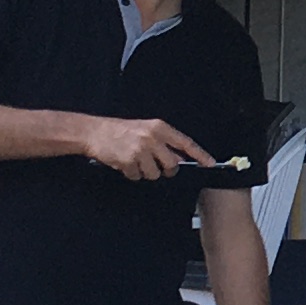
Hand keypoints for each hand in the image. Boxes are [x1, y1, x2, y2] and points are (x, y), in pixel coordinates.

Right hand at [76, 115, 212, 180]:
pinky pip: (137, 177)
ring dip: (145, 172)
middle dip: (165, 169)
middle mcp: (152, 138)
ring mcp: (141, 150)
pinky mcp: (129, 161)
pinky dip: (131, 174)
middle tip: (153, 164)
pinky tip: (124, 163)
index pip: (186, 143)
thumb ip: (163, 142)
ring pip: (155, 174)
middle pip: (172, 164)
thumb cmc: (121, 131)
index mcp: (159, 128)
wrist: (94, 132)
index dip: (200, 155)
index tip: (211, 164)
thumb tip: (179, 160)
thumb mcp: (146, 129)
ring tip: (134, 161)